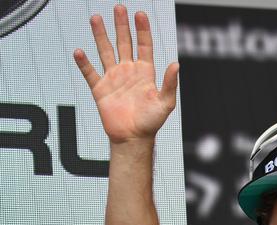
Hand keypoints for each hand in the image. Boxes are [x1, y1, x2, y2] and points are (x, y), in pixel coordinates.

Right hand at [73, 5, 178, 143]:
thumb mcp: (166, 102)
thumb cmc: (151, 123)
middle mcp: (129, 72)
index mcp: (145, 73)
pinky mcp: (100, 90)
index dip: (142, 30)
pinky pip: (90, 73)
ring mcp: (114, 79)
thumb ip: (170, 83)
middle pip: (124, 43)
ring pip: (106, 52)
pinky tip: (79, 51)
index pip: (144, 46)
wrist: (133, 138)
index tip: (139, 14)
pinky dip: (84, 63)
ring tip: (96, 19)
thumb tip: (176, 65)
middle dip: (122, 26)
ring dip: (101, 36)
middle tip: (119, 8)